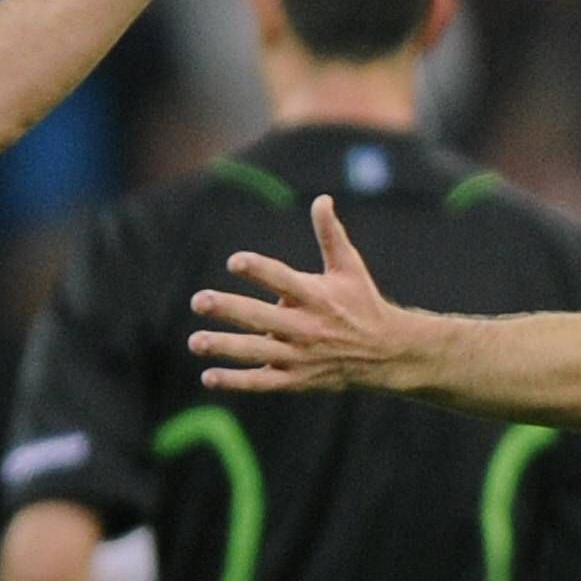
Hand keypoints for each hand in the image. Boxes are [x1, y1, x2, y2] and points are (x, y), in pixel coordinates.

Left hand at [190, 195, 417, 391]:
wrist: (385, 353)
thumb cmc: (361, 302)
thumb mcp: (350, 266)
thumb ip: (330, 234)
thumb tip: (322, 198)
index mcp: (317, 296)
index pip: (283, 280)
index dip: (259, 270)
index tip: (234, 262)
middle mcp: (307, 326)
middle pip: (261, 317)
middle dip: (228, 309)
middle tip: (198, 301)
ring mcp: (300, 355)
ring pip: (257, 352)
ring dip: (225, 347)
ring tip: (195, 341)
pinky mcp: (296, 378)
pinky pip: (262, 382)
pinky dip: (236, 381)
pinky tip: (208, 377)